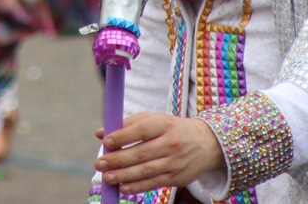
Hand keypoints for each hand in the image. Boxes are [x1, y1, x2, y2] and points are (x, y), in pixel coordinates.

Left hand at [94, 113, 224, 195]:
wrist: (207, 143)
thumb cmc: (173, 129)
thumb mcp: (155, 120)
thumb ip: (128, 125)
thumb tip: (100, 133)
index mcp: (165, 124)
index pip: (141, 130)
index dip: (123, 136)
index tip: (106, 141)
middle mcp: (171, 143)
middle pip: (141, 153)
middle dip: (118, 159)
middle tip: (100, 163)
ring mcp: (175, 162)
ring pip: (145, 171)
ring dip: (123, 175)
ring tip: (107, 177)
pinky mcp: (177, 178)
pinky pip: (153, 183)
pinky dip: (137, 187)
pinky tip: (122, 187)